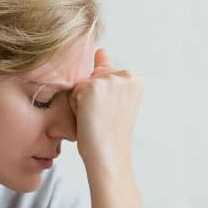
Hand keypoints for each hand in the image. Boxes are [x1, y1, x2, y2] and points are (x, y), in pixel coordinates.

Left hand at [68, 48, 142, 171]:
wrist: (108, 156)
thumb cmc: (109, 134)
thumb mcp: (113, 100)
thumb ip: (107, 73)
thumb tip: (100, 50)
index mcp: (134, 79)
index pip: (104, 74)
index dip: (102, 98)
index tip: (110, 114)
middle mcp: (126, 75)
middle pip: (91, 77)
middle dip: (90, 97)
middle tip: (102, 118)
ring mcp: (109, 79)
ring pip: (81, 84)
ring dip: (81, 102)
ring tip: (95, 119)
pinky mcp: (92, 87)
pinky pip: (72, 92)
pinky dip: (75, 107)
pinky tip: (88, 119)